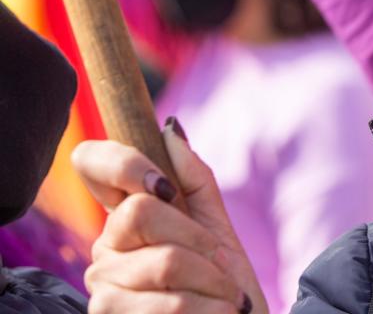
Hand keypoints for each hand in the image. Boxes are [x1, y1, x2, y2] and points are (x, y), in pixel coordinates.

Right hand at [72, 120, 267, 312]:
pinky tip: (221, 313)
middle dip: (199, 237)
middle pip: (142, 211)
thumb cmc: (224, 282)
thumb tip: (170, 129)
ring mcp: (104, 287)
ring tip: (228, 297)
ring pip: (165, 261)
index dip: (125, 163)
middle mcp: (105, 249)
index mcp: (125, 216)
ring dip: (215, 281)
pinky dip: (211, 308)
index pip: (91, 162)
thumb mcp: (216, 225)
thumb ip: (194, 179)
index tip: (166, 188)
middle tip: (222, 264)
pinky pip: (170, 303)